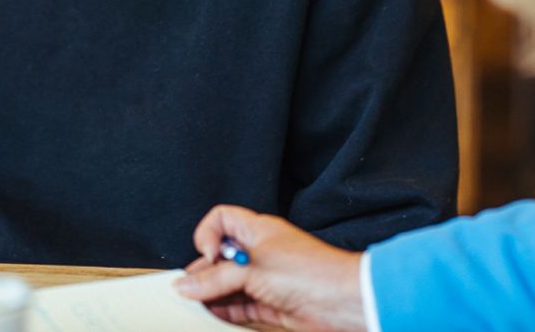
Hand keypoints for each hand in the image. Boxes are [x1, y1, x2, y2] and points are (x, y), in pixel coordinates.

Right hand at [174, 205, 366, 331]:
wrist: (345, 302)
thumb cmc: (312, 272)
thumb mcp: (253, 270)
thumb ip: (217, 279)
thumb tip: (188, 285)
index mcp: (258, 229)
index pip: (222, 220)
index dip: (207, 235)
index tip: (206, 256)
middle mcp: (260, 252)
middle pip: (221, 257)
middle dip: (203, 272)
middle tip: (188, 289)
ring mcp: (266, 279)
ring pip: (229, 284)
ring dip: (211, 295)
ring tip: (196, 305)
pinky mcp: (271, 304)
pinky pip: (240, 306)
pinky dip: (225, 311)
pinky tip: (213, 315)